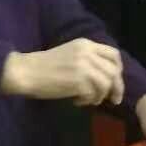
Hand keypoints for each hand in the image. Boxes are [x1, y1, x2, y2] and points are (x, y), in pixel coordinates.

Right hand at [1, 38, 124, 106]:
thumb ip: (88, 60)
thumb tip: (107, 77)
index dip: (118, 69)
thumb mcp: (70, 54)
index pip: (113, 54)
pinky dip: (87, 101)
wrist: (26, 72)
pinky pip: (93, 94)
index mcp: (86, 44)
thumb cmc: (44, 66)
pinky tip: (76, 101)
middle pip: (114, 70)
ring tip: (88, 100)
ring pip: (106, 84)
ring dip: (100, 95)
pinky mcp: (78, 81)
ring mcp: (84, 66)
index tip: (114, 81)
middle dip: (116, 87)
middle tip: (113, 99)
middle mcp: (87, 52)